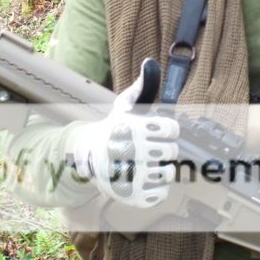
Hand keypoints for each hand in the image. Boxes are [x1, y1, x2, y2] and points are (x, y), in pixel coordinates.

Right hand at [67, 59, 178, 207]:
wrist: (87, 158)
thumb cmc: (113, 129)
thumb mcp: (123, 106)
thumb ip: (142, 87)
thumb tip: (150, 62)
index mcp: (132, 128)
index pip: (172, 129)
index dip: (167, 129)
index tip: (157, 130)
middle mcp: (131, 151)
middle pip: (172, 151)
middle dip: (164, 149)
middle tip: (151, 148)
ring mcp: (130, 176)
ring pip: (168, 174)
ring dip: (161, 169)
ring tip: (147, 164)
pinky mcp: (131, 196)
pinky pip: (160, 195)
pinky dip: (156, 188)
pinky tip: (144, 179)